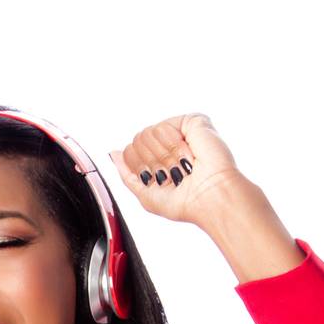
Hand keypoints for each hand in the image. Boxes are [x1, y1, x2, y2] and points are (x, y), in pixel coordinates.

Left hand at [106, 113, 243, 224]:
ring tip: (183, 166)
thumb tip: (114, 154)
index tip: (160, 180)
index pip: (130, 151)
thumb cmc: (186, 202)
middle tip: (173, 173)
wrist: (210, 198)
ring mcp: (180, 131)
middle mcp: (169, 143)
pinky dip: (173, 146)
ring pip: (146, 134)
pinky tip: (188, 155)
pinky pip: (162, 127)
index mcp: (160, 158)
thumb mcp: (146, 195)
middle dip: (152, 163)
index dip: (140, 168)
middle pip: (137, 141)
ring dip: (164, 157)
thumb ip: (127, 174)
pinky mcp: (192, 121)